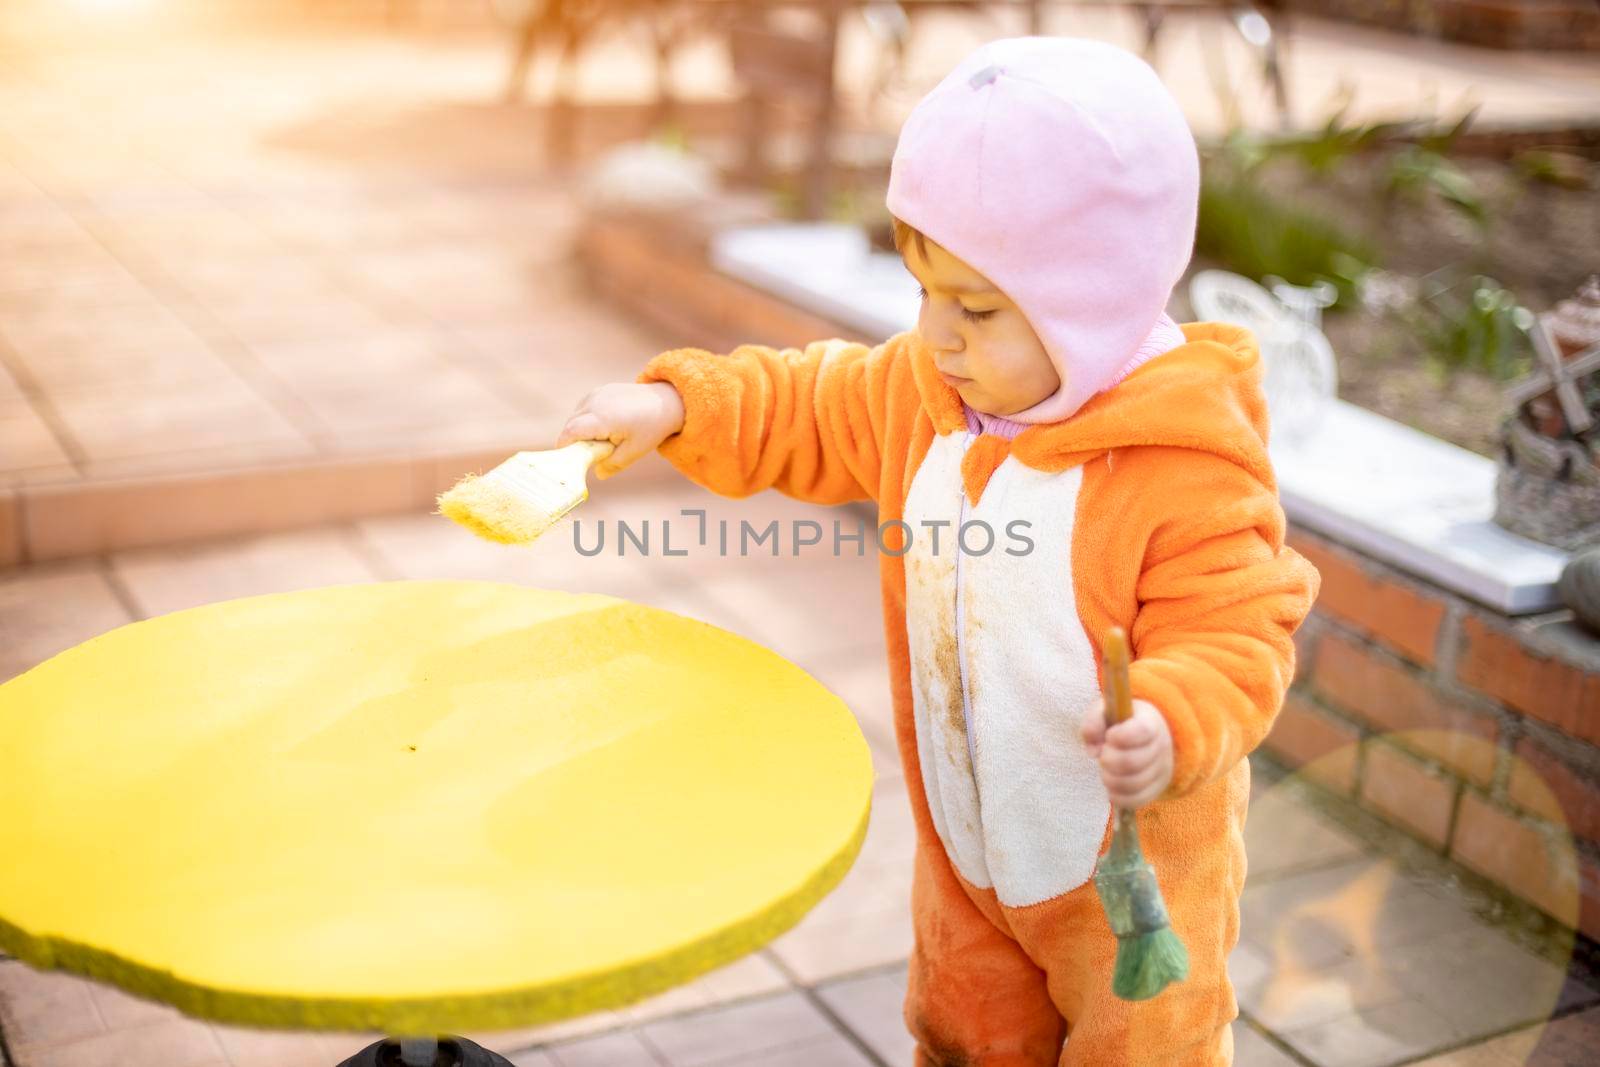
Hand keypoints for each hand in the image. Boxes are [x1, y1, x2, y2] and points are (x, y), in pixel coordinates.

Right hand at [555, 382, 685, 479]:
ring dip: (580, 430)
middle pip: (570, 424)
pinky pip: (583, 408)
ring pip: (575, 416)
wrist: (666, 402)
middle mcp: (595, 402)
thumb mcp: (634, 451)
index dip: (565, 447)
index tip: (569, 461)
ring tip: (602, 440)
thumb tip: (597, 475)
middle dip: (573, 442)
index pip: (570, 432)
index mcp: (603, 418)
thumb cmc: (651, 428)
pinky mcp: (599, 390)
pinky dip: (587, 419)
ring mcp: (597, 393)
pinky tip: (604, 428)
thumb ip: (613, 465)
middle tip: (588, 455)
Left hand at [1079, 698, 1173, 809]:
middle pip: (1132, 762)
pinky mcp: (1156, 789)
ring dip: (1110, 779)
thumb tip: (1094, 750)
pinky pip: (1136, 800)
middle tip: (1103, 755)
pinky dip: (1118, 796)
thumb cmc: (1121, 724)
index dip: (1120, 736)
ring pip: (1133, 784)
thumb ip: (1094, 722)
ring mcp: (1161, 770)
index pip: (1142, 731)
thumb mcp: (1106, 713)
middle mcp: (1161, 747)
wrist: (1148, 738)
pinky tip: (1111, 786)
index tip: (1109, 736)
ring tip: (1106, 770)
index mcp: (1149, 723)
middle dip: (1108, 760)